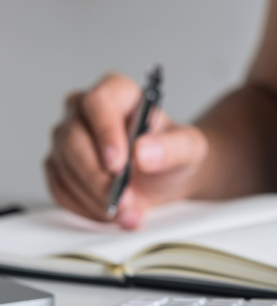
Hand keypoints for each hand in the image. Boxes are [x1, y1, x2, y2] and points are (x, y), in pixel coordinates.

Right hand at [45, 72, 207, 228]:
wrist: (166, 177)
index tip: (118, 164)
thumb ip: (174, 147)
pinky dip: (85, 206)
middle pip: (74, 138)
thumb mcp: (189, 148)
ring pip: (65, 167)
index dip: (106, 133)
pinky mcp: (59, 166)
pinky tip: (111, 212)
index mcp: (117, 92)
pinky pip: (60, 189)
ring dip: (96, 196)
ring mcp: (67, 138)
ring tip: (128, 211)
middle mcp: (85, 110)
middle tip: (125, 199)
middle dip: (99, 177)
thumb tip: (144, 152)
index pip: (99, 103)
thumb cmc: (173, 153)